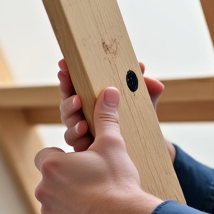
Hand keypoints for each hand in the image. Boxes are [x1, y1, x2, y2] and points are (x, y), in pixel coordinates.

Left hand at [33, 87, 162, 213]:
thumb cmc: (117, 182)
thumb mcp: (113, 145)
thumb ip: (106, 118)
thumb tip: (109, 92)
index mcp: (52, 165)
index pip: (46, 156)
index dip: (62, 157)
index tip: (79, 161)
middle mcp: (44, 190)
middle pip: (51, 181)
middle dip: (67, 180)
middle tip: (92, 181)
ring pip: (56, 203)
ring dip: (70, 201)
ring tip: (96, 200)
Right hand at [58, 58, 173, 161]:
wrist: (150, 147)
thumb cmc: (142, 119)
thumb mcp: (146, 101)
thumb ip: (146, 86)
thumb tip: (141, 67)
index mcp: (94, 97)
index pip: (76, 83)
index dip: (67, 75)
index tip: (63, 65)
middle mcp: (84, 113)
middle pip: (67, 101)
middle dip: (67, 95)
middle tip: (76, 96)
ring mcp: (83, 130)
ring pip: (69, 121)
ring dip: (72, 115)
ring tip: (81, 112)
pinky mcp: (86, 148)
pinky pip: (76, 141)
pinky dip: (78, 135)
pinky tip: (84, 130)